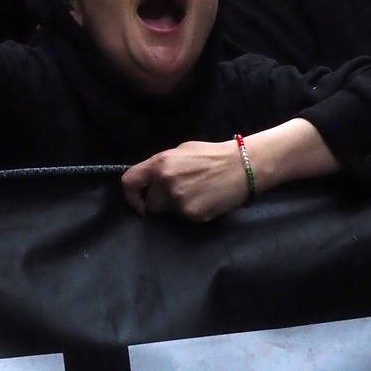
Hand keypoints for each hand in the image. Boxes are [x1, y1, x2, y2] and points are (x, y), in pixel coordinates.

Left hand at [121, 139, 251, 221]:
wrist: (242, 166)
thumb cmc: (211, 156)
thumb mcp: (179, 152)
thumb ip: (160, 167)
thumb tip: (147, 181)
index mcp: (159, 163)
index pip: (128, 182)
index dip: (131, 195)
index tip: (139, 202)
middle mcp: (165, 182)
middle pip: (150, 203)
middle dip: (159, 202)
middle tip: (178, 194)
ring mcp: (178, 199)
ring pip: (168, 212)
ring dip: (176, 207)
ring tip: (195, 194)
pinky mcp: (192, 214)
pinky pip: (184, 217)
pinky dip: (191, 212)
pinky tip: (205, 200)